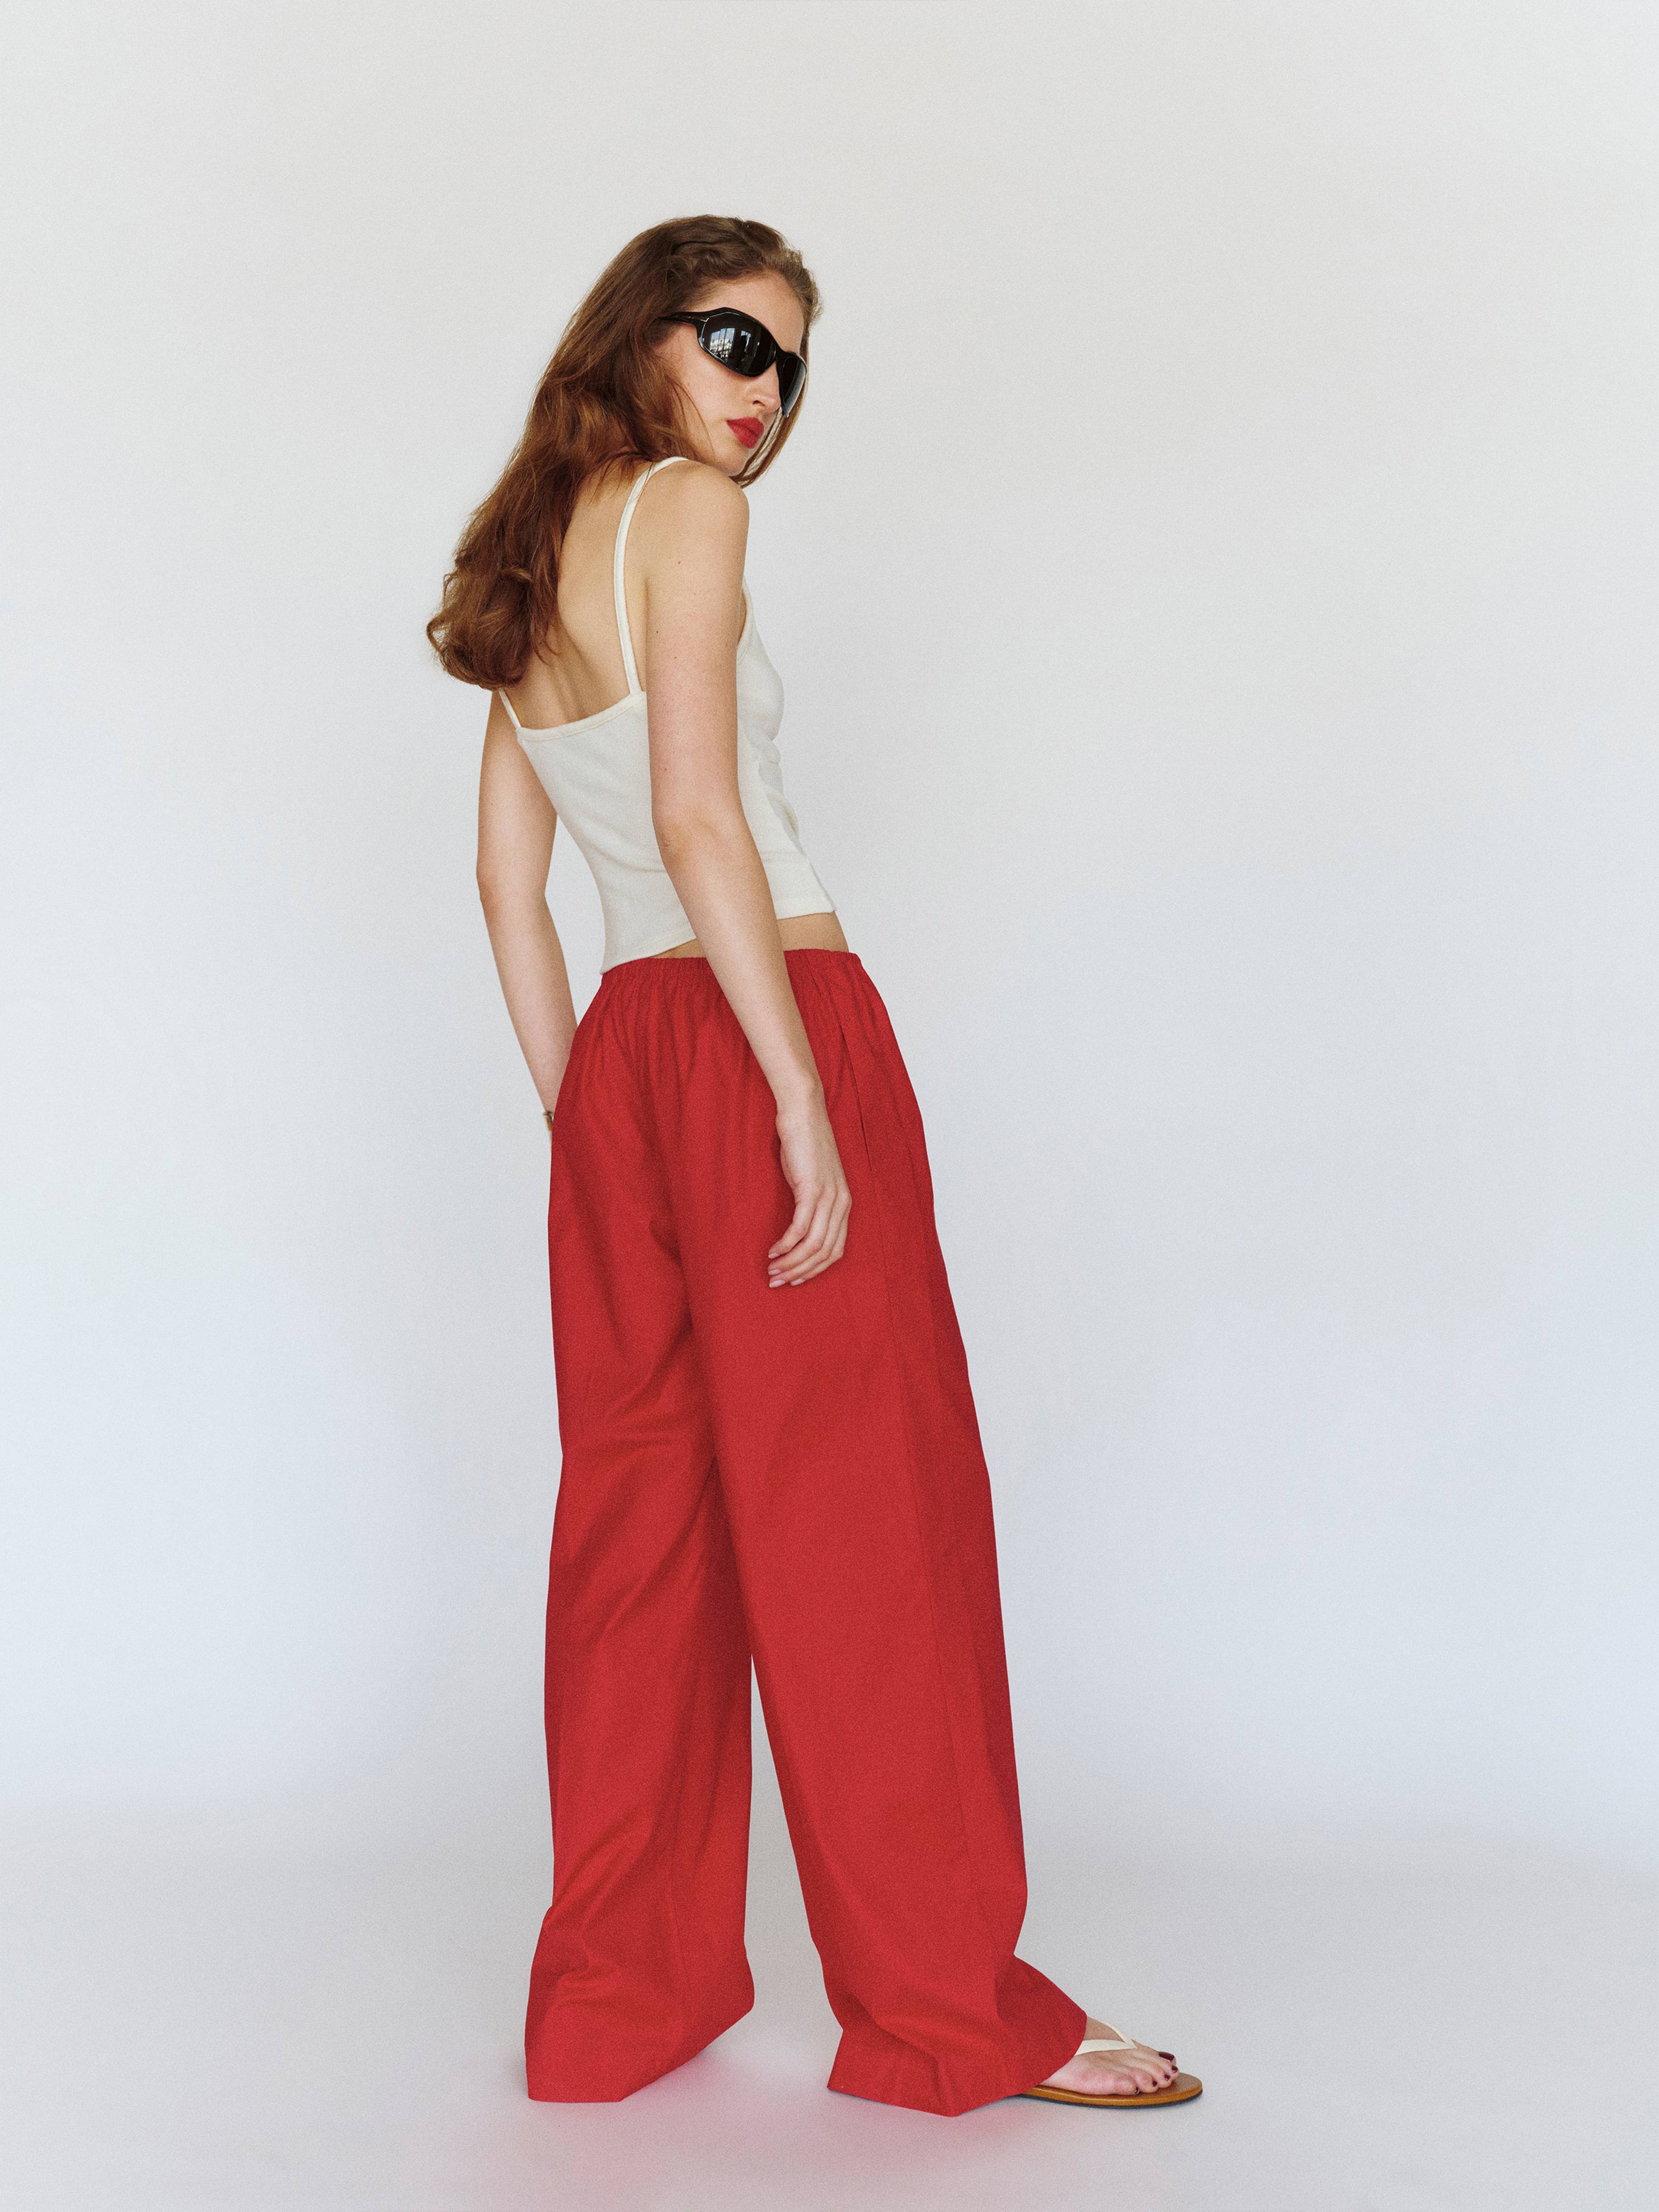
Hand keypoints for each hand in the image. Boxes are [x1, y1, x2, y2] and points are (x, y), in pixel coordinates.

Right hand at [769, 1092, 850, 1285]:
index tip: (793, 1279)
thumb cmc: (803, 1145)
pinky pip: (800, 1228)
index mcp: (845, 1204)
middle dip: (800, 1273)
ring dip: (791, 1263)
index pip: (835, 1251)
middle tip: (776, 1281)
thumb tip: (797, 1229)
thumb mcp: (812, 1178)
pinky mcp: (812, 1189)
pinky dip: (786, 1244)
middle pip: (824, 1254)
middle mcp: (841, 1204)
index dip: (814, 1270)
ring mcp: (829, 1197)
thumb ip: (810, 1203)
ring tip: (771, 1270)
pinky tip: (772, 1251)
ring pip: (813, 1246)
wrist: (803, 1113)